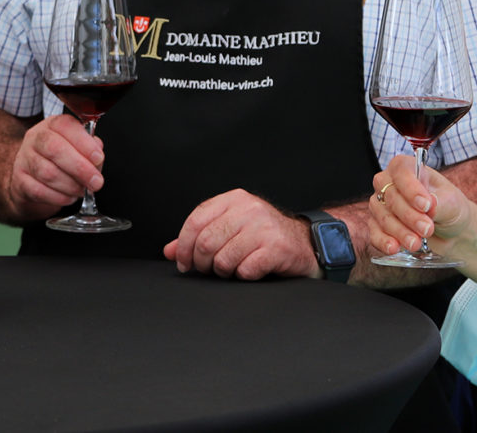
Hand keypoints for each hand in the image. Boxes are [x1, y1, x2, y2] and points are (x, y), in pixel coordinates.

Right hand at [3, 113, 102, 221]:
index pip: (65, 126)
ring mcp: (24, 159)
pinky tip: (69, 197)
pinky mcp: (20, 181)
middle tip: (95, 181)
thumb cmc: (60, 160)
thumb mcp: (77, 147)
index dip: (84, 143)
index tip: (98, 158)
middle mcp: (35, 138)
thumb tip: (97, 154)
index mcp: (53, 125)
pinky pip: (39, 191)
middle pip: (54, 149)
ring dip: (71, 185)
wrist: (32, 177)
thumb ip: (90, 148)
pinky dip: (59, 197)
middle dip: (80, 168)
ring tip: (81, 190)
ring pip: (48, 173)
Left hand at [163, 189, 318, 279]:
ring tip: (233, 268)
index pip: (196, 220)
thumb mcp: (232, 228)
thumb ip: (200, 236)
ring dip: (223, 271)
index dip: (183, 246)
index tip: (184, 262)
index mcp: (234, 200)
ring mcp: (264, 228)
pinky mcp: (276, 248)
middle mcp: (249, 209)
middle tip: (209, 269)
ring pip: (223, 259)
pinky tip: (251, 270)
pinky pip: (244, 270)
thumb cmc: (265, 237)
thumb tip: (169, 251)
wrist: (307, 243)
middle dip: (202, 263)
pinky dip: (243, 276)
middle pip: (206, 242)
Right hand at [363, 156, 471, 257]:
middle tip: (427, 229)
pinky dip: (383, 241)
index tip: (425, 205)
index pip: (401, 172)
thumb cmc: (450, 208)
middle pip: (391, 197)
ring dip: (400, 232)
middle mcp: (390, 184)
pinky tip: (394, 248)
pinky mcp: (378, 225)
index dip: (411, 189)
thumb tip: (430, 203)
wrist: (451, 232)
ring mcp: (381, 205)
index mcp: (408, 168)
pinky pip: (375, 233)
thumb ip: (440, 202)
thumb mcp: (452, 203)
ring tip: (416, 243)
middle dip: (409, 216)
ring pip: (383, 217)